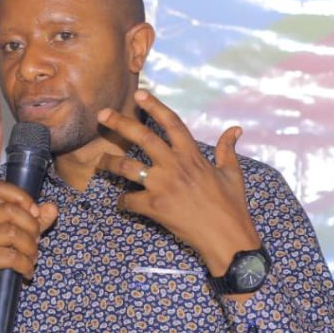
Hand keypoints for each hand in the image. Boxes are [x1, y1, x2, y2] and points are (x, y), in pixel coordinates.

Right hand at [0, 182, 57, 332]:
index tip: (35, 215)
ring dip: (30, 249)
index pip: (1, 188)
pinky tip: (26, 272)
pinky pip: (11, 256)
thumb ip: (37, 221)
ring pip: (13, 233)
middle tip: (37, 243)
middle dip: (32, 228)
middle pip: (11, 211)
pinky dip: (25, 265)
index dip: (23, 199)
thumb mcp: (22, 238)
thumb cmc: (2, 262)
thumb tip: (52, 208)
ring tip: (31, 259)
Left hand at [96, 90, 259, 276]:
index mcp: (192, 155)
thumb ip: (227, 150)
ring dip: (110, 161)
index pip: (171, 123)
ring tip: (99, 160)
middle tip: (101, 114)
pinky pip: (129, 200)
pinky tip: (120, 203)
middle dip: (120, 122)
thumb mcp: (232, 174)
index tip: (139, 94)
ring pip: (128, 166)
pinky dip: (122, 202)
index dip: (155, 106)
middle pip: (142, 136)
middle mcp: (175, 165)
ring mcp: (163, 185)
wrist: (226, 238)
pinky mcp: (155, 206)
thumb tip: (235, 129)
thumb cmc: (231, 207)